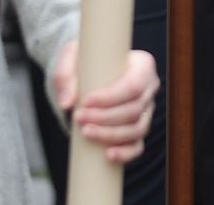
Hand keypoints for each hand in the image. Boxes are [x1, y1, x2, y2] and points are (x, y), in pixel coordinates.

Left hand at [52, 42, 159, 164]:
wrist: (83, 73)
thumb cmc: (82, 61)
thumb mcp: (70, 58)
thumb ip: (65, 76)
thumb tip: (66, 104)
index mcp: (142, 64)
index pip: (134, 84)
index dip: (112, 97)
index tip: (86, 101)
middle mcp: (149, 88)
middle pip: (135, 109)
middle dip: (105, 118)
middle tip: (78, 117)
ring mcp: (145, 111)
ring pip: (136, 129)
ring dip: (110, 135)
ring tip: (85, 132)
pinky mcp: (136, 130)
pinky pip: (137, 146)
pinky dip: (125, 153)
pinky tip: (108, 155)